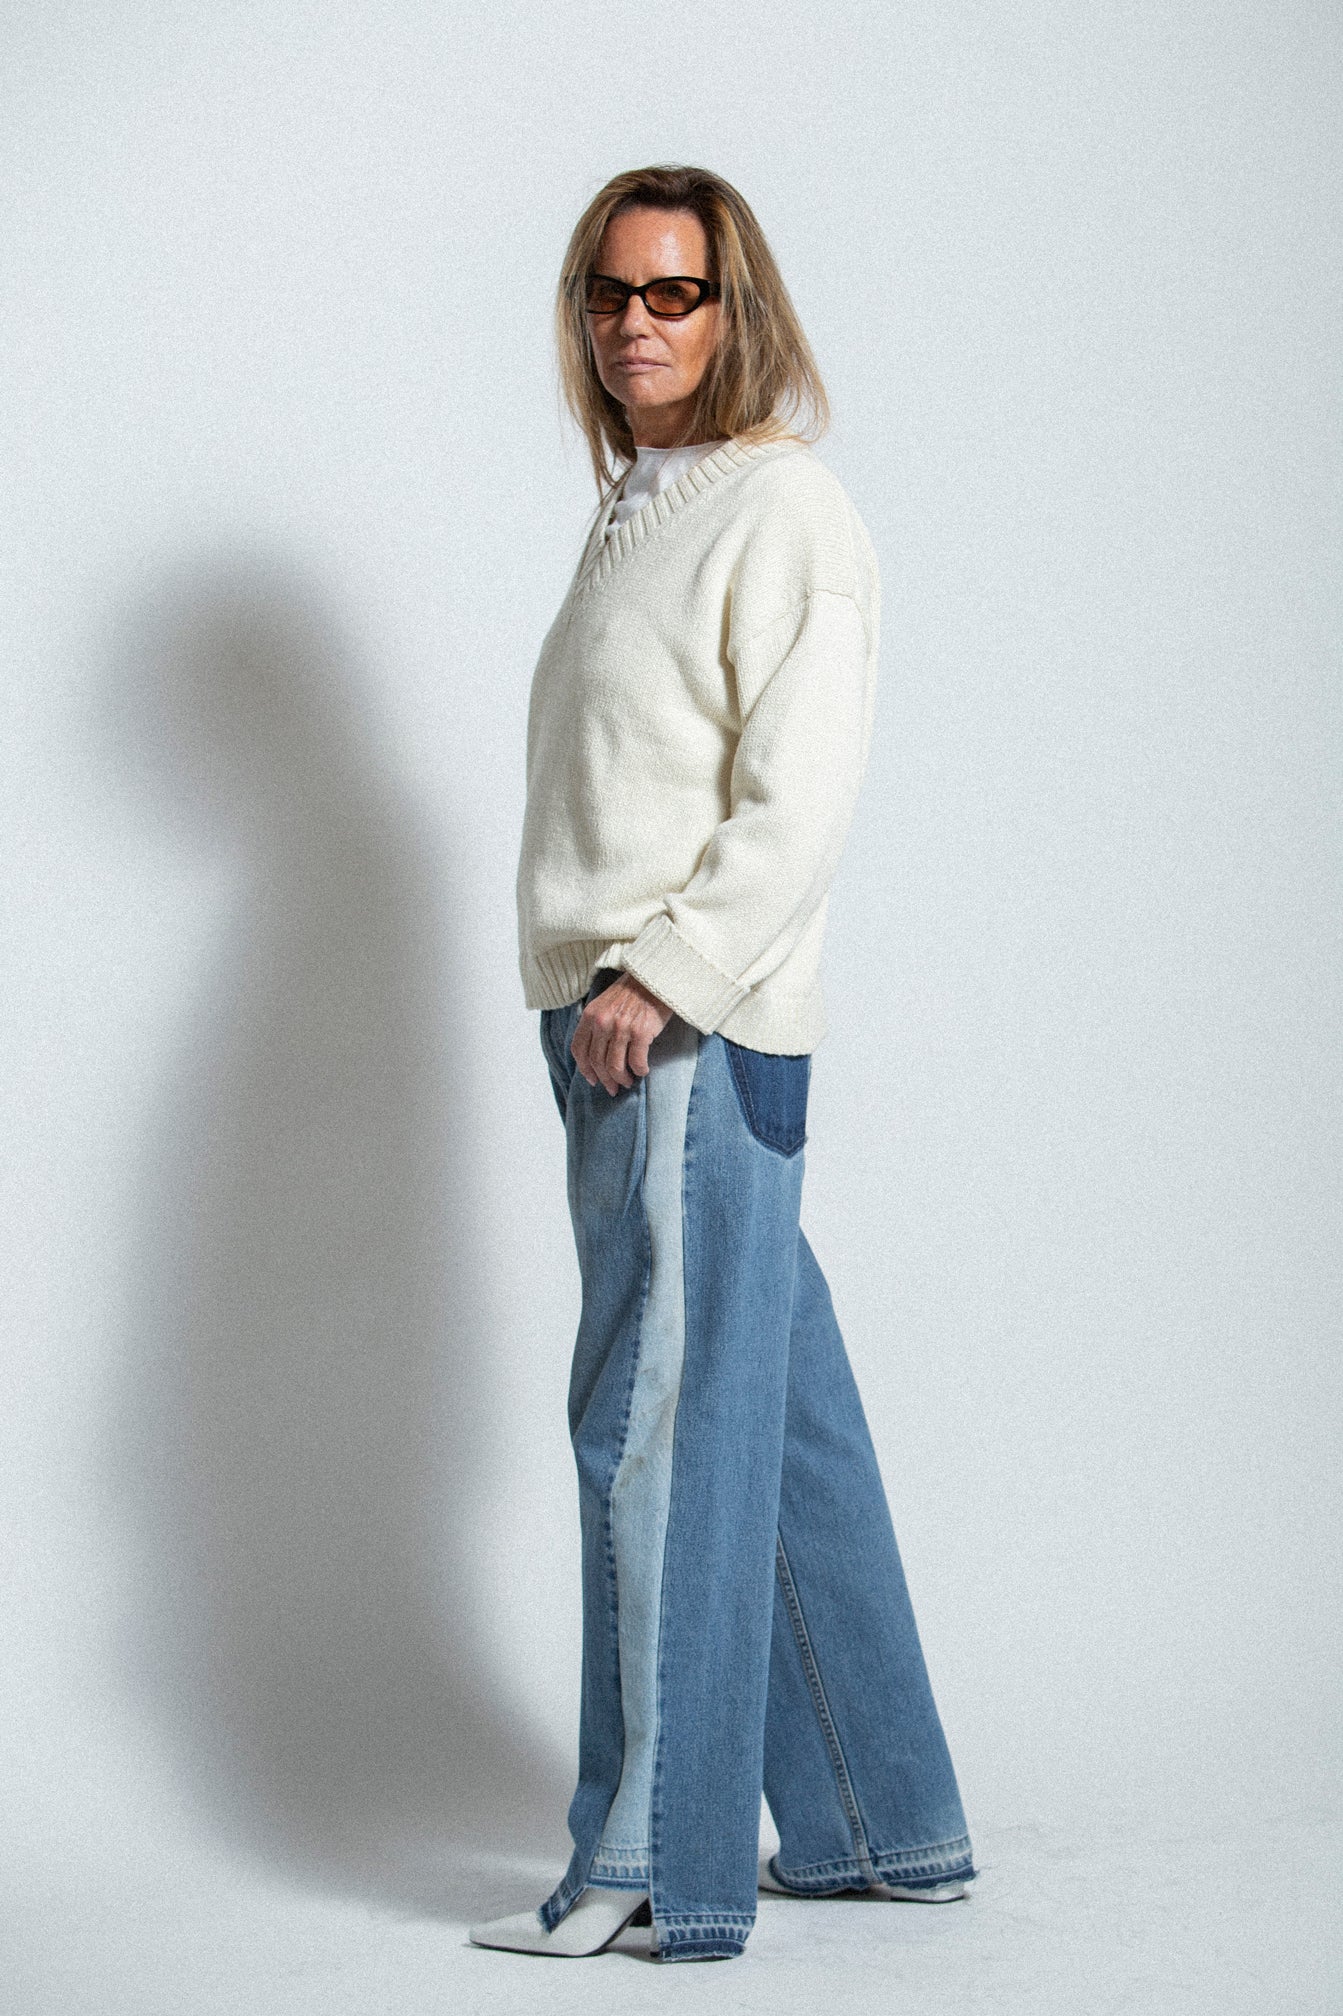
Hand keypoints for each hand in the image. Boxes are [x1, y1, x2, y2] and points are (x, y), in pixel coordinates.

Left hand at [571, 974, 673, 1095]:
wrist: (657, 977)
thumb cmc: (633, 991)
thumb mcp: (606, 1002)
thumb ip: (597, 1022)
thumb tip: (597, 1052)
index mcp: (590, 1014)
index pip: (579, 1048)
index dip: (584, 1069)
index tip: (592, 1079)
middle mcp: (603, 1022)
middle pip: (596, 1061)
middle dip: (604, 1080)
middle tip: (612, 1088)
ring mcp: (622, 1027)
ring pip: (614, 1066)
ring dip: (621, 1079)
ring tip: (628, 1082)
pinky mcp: (641, 1032)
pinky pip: (636, 1062)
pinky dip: (639, 1071)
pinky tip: (643, 1071)